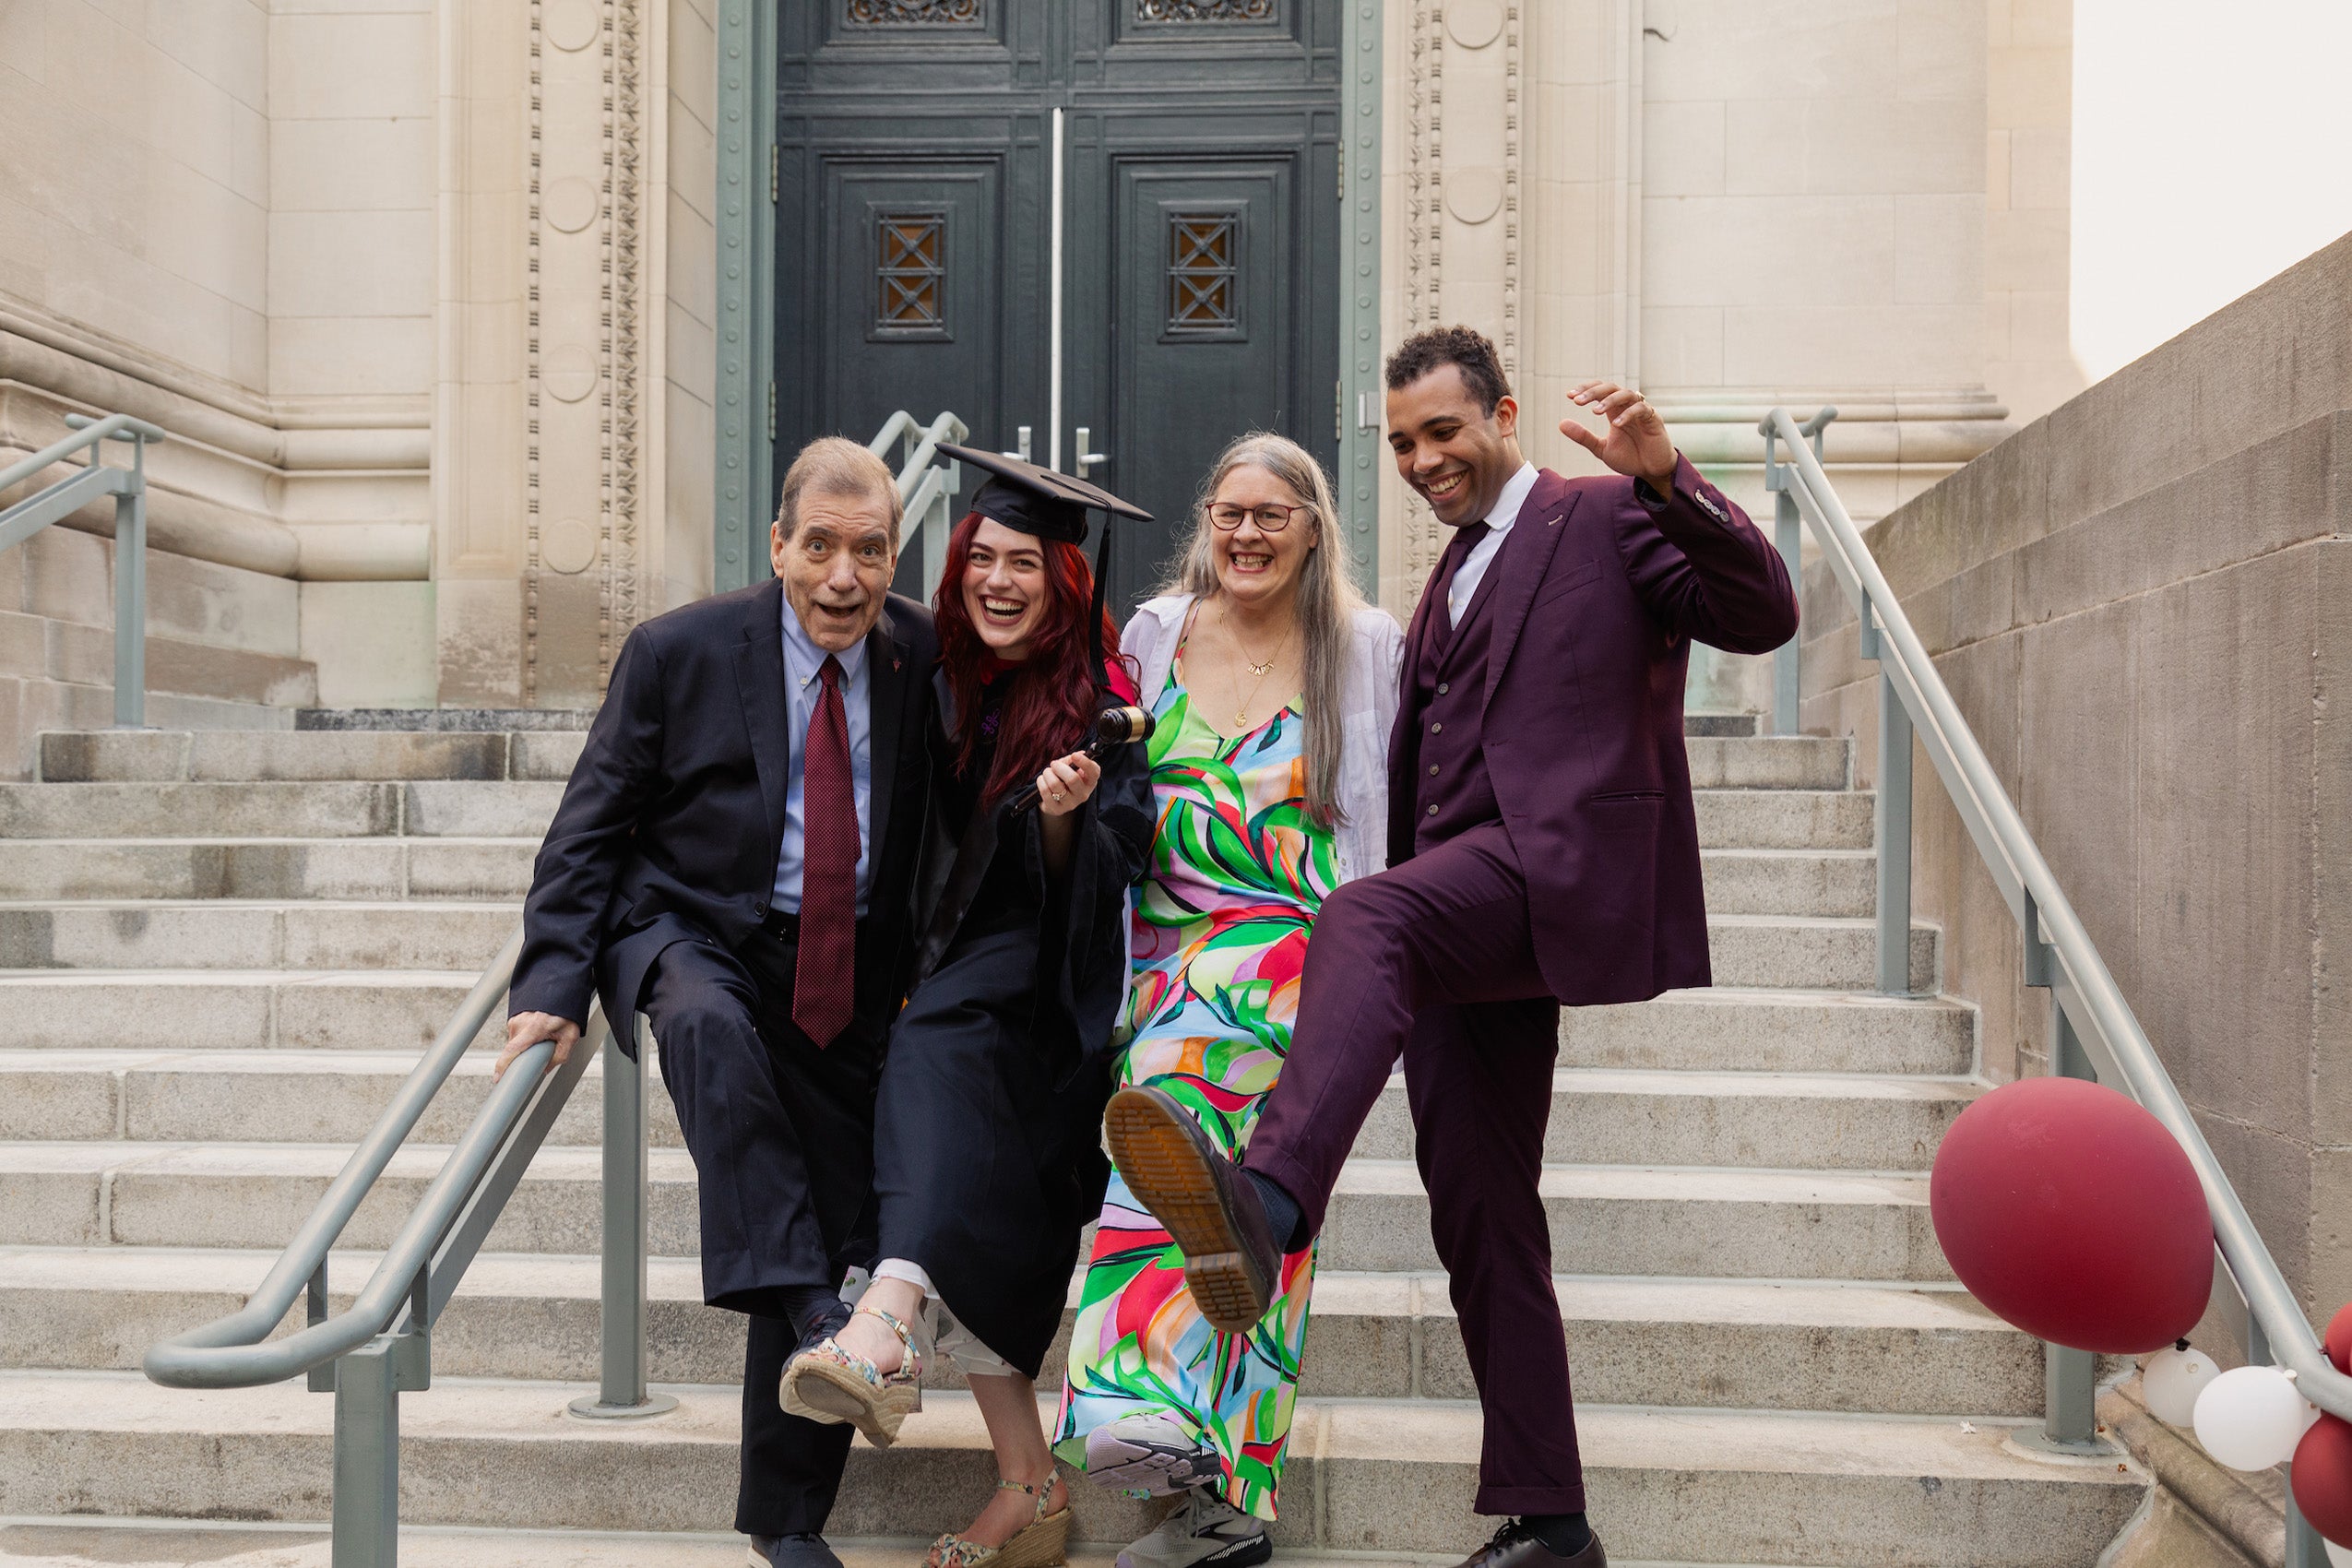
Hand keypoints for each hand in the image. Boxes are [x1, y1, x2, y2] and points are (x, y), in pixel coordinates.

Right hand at [496, 1010, 580, 1080]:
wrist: (563, 991)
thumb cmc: (567, 1012)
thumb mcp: (570, 1036)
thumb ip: (560, 1056)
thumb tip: (545, 1069)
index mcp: (534, 1027)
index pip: (512, 1050)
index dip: (503, 1066)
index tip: (498, 1078)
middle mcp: (521, 1022)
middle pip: (515, 1050)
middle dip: (526, 1055)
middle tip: (543, 1049)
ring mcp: (516, 1019)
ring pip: (516, 1043)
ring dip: (527, 1046)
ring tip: (544, 1036)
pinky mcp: (515, 1017)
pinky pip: (517, 1035)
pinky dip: (526, 1038)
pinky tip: (539, 1032)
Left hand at [1033, 752, 1101, 817]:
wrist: (1056, 800)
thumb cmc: (1064, 779)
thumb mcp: (1070, 768)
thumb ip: (1072, 760)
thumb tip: (1079, 754)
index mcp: (1089, 781)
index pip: (1093, 772)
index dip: (1085, 762)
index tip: (1074, 755)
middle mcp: (1083, 794)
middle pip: (1072, 779)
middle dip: (1059, 767)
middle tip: (1054, 764)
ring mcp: (1070, 804)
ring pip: (1056, 784)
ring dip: (1047, 774)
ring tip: (1047, 773)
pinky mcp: (1057, 809)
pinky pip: (1045, 791)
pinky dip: (1041, 782)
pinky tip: (1042, 781)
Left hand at [1562, 381, 1678, 493]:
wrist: (1651, 472)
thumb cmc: (1630, 457)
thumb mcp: (1601, 448)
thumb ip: (1583, 437)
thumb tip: (1561, 423)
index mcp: (1615, 410)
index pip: (1600, 390)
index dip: (1586, 389)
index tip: (1569, 396)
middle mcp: (1627, 407)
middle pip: (1611, 388)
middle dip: (1593, 391)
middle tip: (1577, 401)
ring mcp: (1641, 412)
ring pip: (1627, 394)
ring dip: (1609, 400)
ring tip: (1594, 411)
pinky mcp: (1654, 420)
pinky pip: (1641, 410)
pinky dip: (1628, 415)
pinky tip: (1616, 424)